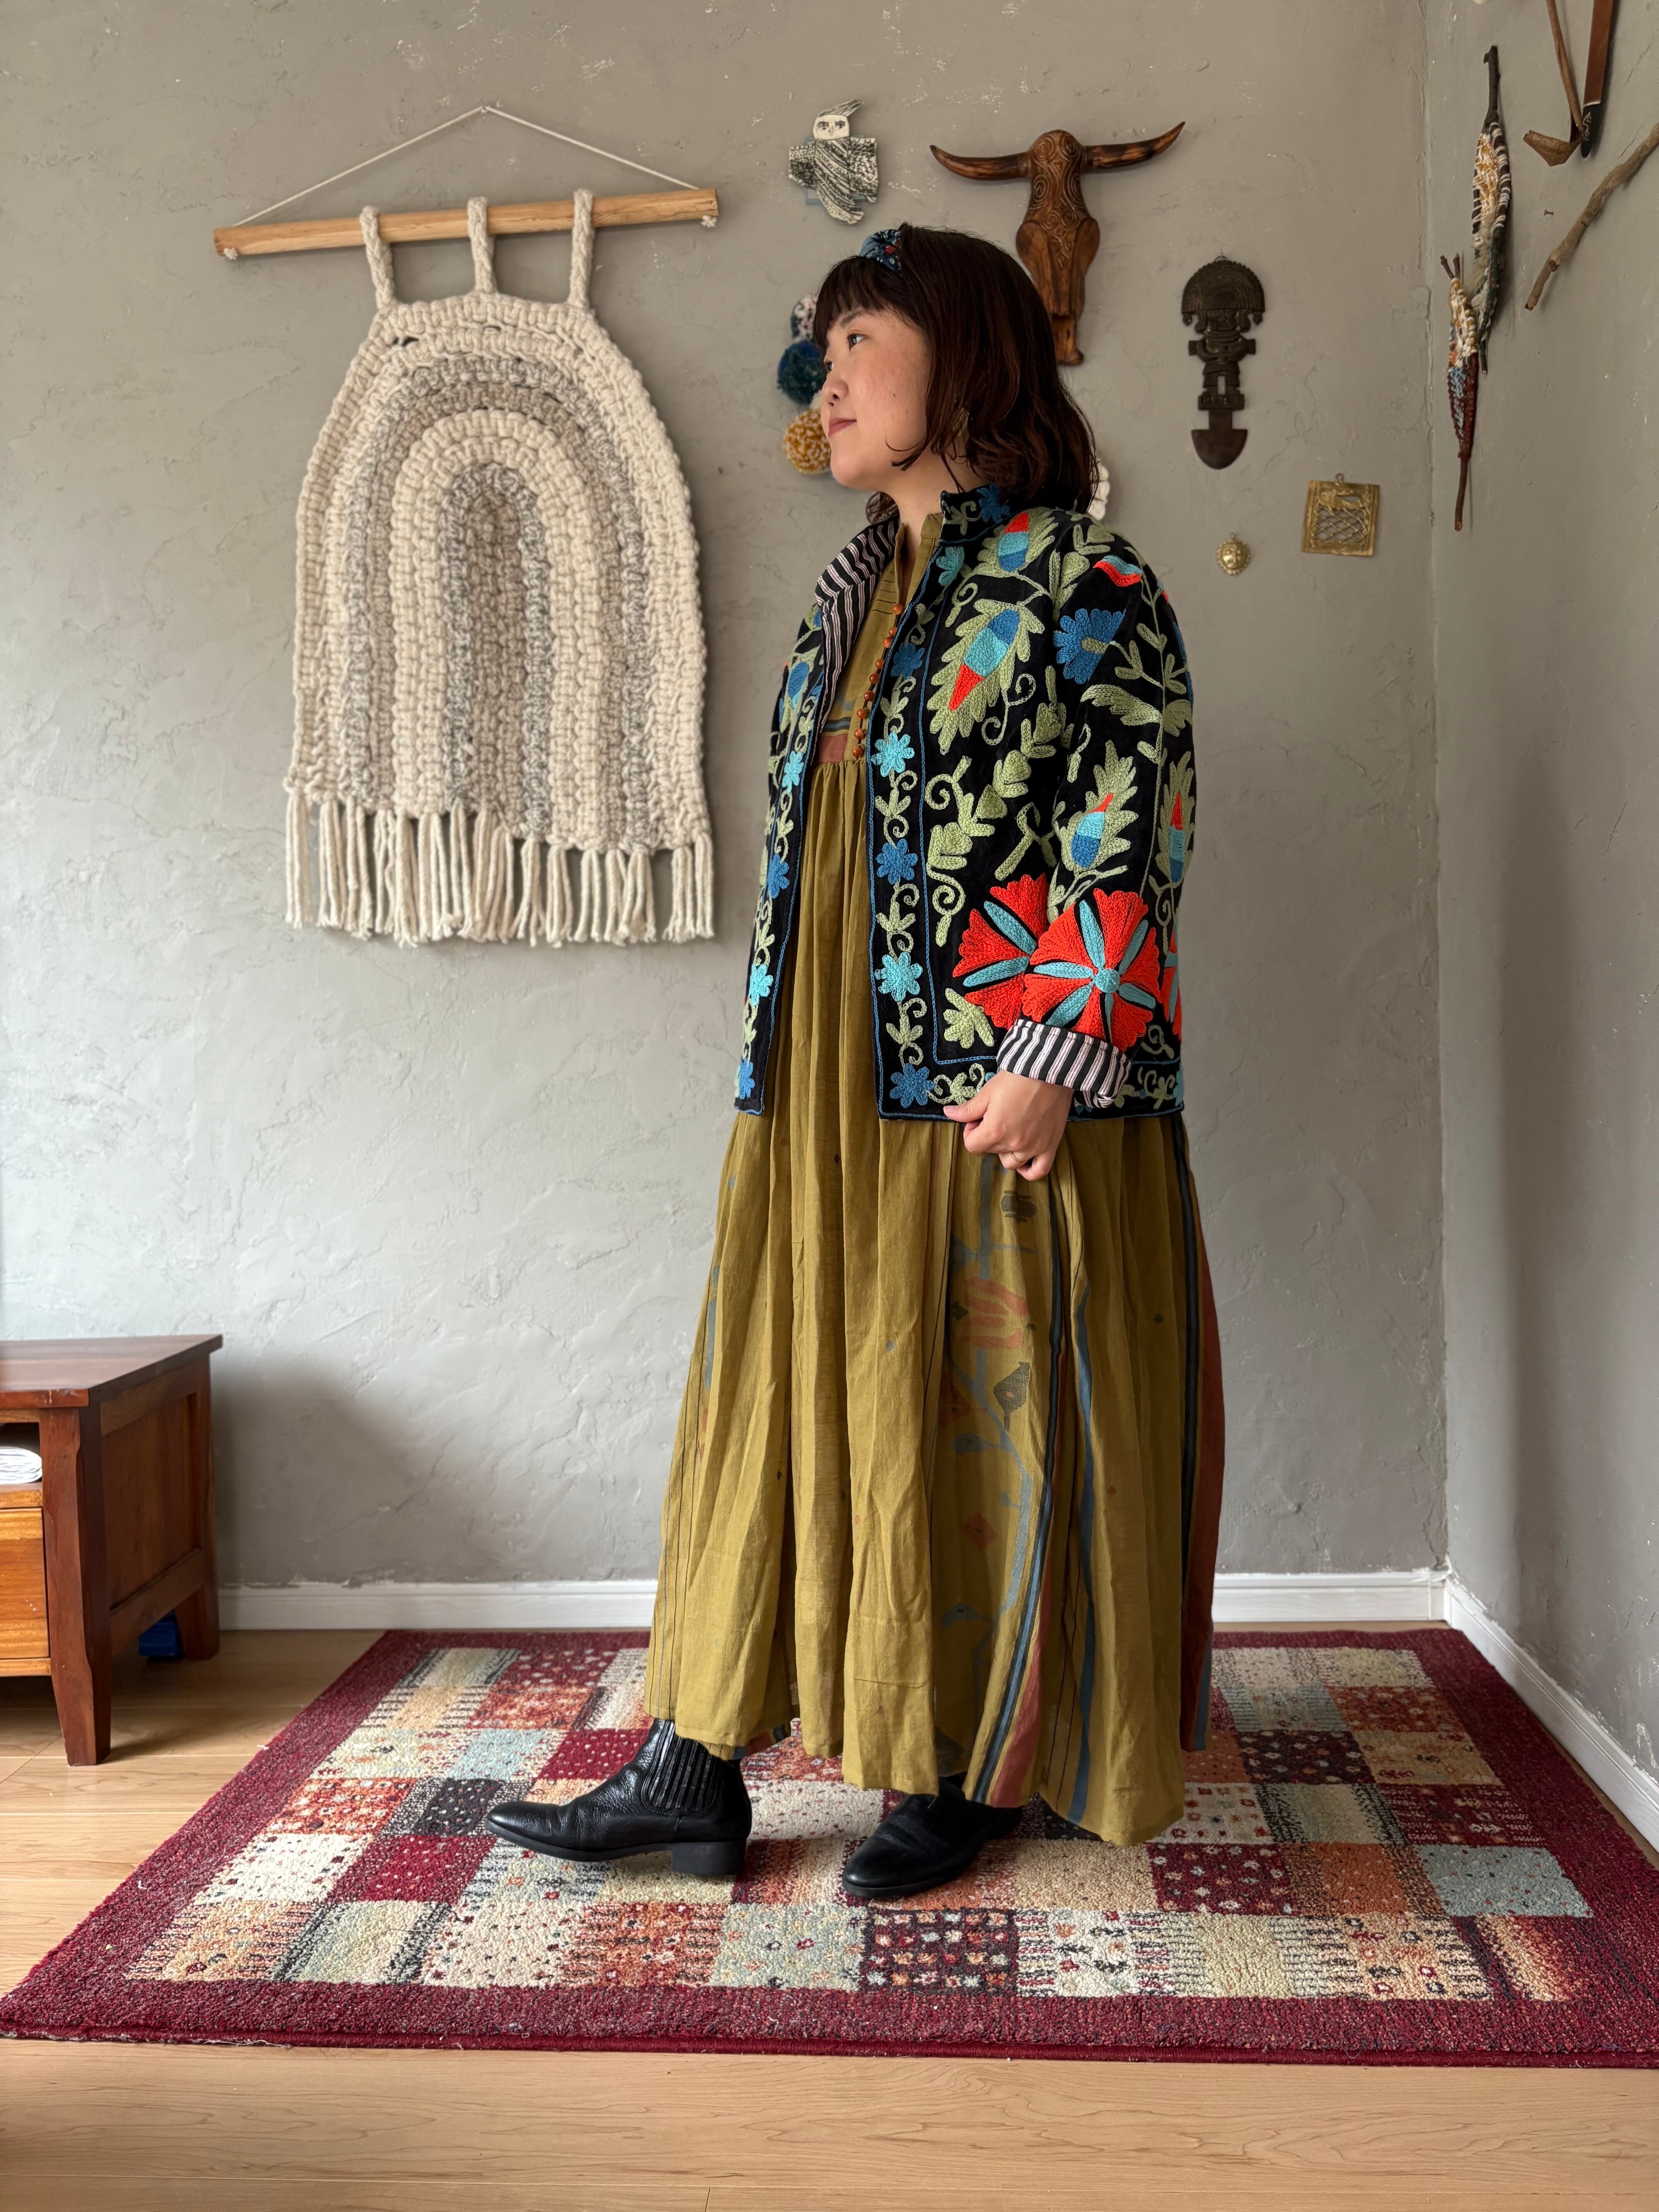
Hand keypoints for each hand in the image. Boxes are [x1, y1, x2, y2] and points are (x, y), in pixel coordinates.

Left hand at [942, 1070, 1071, 1179]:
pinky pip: (1039, 1170)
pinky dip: (1030, 1170)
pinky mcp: (1050, 1145)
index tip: (978, 1118)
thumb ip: (968, 1109)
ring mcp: (1033, 1147)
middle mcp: (1013, 1144)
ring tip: (1010, 1133)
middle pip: (990, 1151)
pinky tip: (1024, 1162)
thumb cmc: (1016, 1079)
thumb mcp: (988, 1092)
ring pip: (1011, 1163)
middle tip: (995, 1117)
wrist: (1049, 1071)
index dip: (971, 1132)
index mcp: (994, 1131)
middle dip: (988, 1136)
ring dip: (1005, 1151)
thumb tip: (948, 1113)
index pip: (972, 1146)